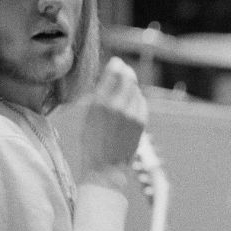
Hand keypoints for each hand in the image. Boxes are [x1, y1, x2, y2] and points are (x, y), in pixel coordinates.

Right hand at [81, 57, 146, 174]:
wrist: (106, 167)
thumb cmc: (92, 142)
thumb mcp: (88, 115)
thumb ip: (99, 96)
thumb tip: (110, 76)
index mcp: (99, 102)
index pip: (113, 73)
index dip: (116, 65)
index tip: (117, 62)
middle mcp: (117, 106)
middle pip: (128, 78)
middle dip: (126, 72)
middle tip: (124, 70)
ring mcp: (132, 113)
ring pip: (136, 90)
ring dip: (131, 86)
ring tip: (124, 89)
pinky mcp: (141, 121)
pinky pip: (141, 102)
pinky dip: (137, 99)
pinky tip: (130, 103)